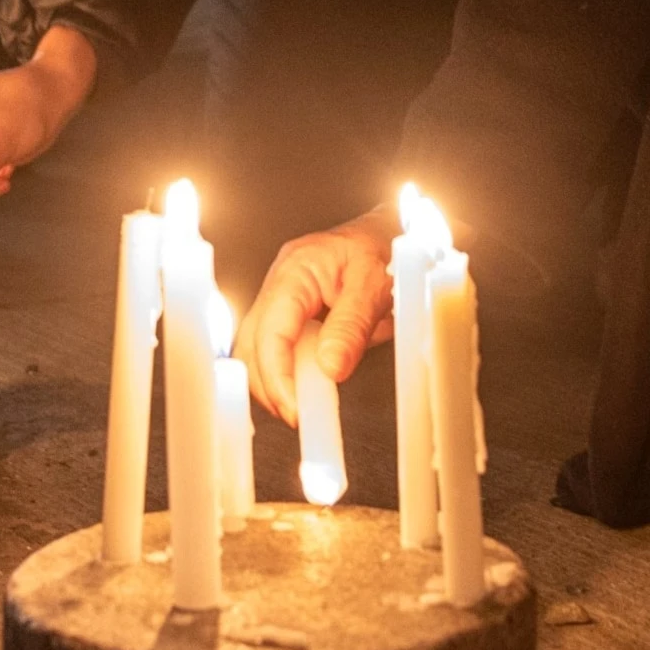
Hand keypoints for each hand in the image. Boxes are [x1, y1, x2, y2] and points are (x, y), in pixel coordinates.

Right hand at [242, 212, 396, 421]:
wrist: (397, 232)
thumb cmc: (387, 247)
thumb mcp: (377, 284)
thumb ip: (352, 325)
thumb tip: (330, 368)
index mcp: (297, 268)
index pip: (270, 330)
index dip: (278, 376)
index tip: (296, 409)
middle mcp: (281, 283)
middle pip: (252, 344)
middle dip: (270, 386)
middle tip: (301, 417)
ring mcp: (283, 299)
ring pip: (257, 351)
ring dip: (276, 382)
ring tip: (306, 407)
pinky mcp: (292, 315)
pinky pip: (277, 349)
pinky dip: (287, 373)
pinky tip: (306, 389)